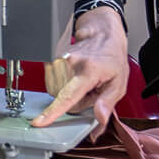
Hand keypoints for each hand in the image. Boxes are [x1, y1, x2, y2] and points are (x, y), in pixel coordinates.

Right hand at [34, 7, 129, 134]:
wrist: (101, 37)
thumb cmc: (111, 58)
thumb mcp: (119, 83)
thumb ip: (108, 102)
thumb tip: (100, 118)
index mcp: (88, 70)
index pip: (68, 95)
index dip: (53, 111)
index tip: (39, 121)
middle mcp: (69, 64)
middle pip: (64, 99)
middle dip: (78, 101)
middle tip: (90, 90)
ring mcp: (57, 60)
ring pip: (56, 94)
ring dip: (69, 93)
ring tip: (82, 82)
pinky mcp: (50, 60)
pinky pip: (52, 85)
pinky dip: (62, 86)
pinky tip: (72, 78)